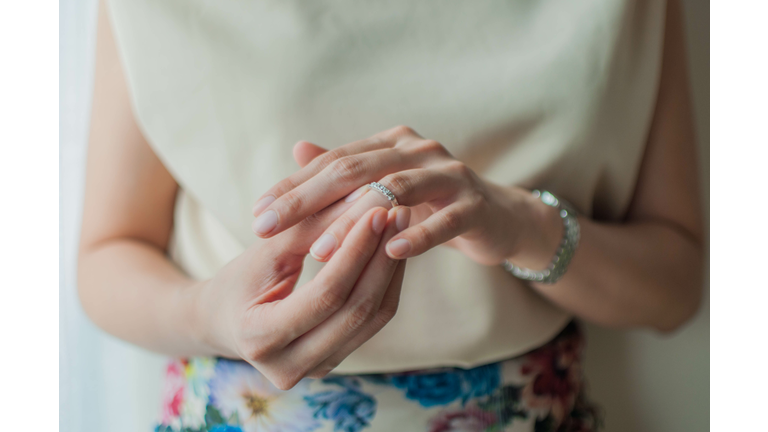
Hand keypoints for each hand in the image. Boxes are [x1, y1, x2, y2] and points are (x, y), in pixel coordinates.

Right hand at [197, 198, 409, 389]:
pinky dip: (386, 284)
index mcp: (260, 339)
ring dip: (391, 270)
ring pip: (372, 319)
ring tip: (400, 226)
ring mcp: (315, 370)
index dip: (355, 251)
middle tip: (398, 212)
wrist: (222, 321)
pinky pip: (372, 323)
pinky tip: (392, 250)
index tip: (376, 210)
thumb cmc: (238, 280)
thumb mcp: (265, 251)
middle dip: (381, 258)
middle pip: (355, 311)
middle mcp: (289, 367)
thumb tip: (362, 196)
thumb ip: (309, 227)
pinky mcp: (334, 362)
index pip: (325, 295)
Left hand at [252, 126, 562, 267]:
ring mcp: (448, 174)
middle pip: (354, 170)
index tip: (258, 214)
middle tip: (269, 226)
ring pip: (394, 192)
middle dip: (307, 199)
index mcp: (391, 143)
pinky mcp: (474, 204)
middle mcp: (417, 150)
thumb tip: (298, 148)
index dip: (293, 187)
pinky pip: (444, 219)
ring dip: (353, 222)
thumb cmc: (433, 204)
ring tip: (318, 250)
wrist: (499, 217)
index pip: (333, 161)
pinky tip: (390, 253)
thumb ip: (347, 170)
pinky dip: (417, 235)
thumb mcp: (387, 186)